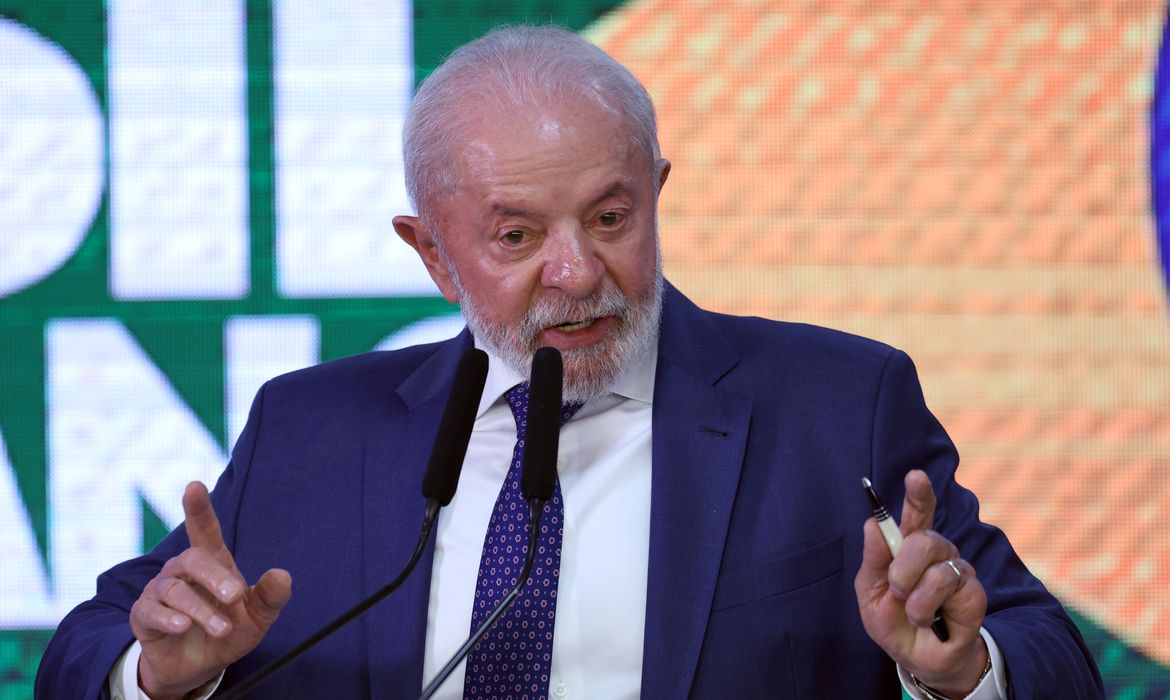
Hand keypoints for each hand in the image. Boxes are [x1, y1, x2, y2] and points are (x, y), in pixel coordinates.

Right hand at [129, 482, 291, 698]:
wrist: (199, 667)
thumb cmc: (230, 631)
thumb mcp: (258, 618)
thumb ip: (270, 597)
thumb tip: (282, 575)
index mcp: (213, 563)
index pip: (204, 530)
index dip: (199, 509)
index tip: (194, 486)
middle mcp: (183, 571)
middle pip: (193, 559)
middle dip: (215, 577)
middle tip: (235, 596)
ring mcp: (160, 591)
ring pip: (176, 590)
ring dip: (202, 610)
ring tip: (223, 629)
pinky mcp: (143, 615)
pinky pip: (151, 611)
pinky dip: (168, 618)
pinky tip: (183, 626)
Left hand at [854, 470, 988, 696]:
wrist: (917, 658)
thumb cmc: (893, 621)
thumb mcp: (871, 593)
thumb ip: (873, 560)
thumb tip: (872, 525)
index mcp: (909, 546)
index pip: (918, 512)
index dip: (919, 494)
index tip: (915, 476)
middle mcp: (937, 553)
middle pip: (925, 538)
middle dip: (904, 566)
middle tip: (897, 589)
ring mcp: (957, 571)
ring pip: (937, 569)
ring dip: (916, 599)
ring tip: (914, 614)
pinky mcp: (974, 594)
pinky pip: (954, 591)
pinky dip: (931, 610)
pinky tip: (933, 621)